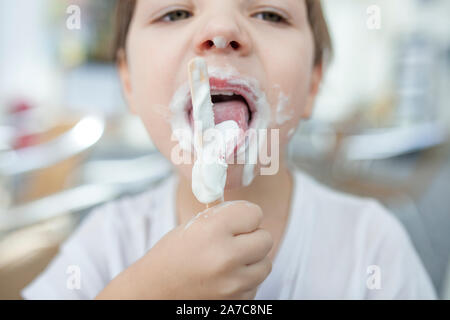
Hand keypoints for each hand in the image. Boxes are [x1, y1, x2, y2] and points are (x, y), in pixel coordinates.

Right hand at [96, 200, 272, 299]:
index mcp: (213, 231)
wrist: (155, 290)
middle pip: (265, 239)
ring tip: (230, 259)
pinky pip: (256, 284)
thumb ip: (224, 217)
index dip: (245, 215)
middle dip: (253, 236)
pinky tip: (226, 277)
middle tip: (235, 239)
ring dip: (253, 260)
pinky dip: (246, 280)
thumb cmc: (172, 254)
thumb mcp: (194, 225)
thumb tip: (253, 214)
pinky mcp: (236, 301)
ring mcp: (232, 284)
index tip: (236, 220)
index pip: (254, 213)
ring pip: (265, 264)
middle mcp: (225, 257)